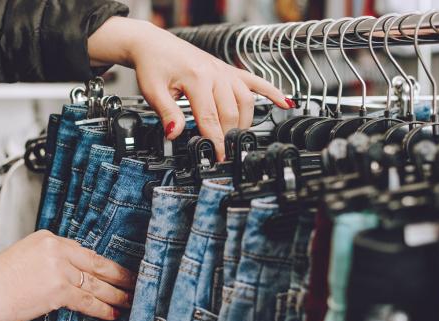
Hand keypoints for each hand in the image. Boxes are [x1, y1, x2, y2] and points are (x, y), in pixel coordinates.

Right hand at [0, 230, 134, 320]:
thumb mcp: (24, 258)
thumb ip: (50, 260)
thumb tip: (72, 273)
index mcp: (47, 238)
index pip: (83, 250)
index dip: (103, 262)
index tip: (114, 269)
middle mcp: (55, 249)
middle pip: (96, 262)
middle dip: (117, 274)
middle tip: (132, 280)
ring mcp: (59, 268)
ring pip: (95, 282)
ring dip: (115, 293)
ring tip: (127, 299)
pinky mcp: (58, 289)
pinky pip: (88, 299)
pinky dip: (102, 307)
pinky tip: (112, 311)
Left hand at [87, 17, 293, 159]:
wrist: (154, 44)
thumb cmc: (153, 65)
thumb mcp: (152, 90)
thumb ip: (166, 113)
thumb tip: (175, 133)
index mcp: (197, 79)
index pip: (210, 118)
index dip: (216, 142)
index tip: (219, 157)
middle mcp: (215, 73)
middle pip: (231, 112)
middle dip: (229, 135)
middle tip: (226, 153)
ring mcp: (225, 71)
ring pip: (246, 100)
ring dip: (244, 122)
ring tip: (237, 138)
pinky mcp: (228, 70)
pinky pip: (255, 81)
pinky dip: (272, 92)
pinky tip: (285, 103)